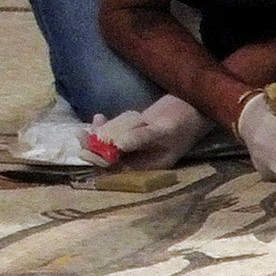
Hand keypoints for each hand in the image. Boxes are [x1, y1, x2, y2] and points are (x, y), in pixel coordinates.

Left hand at [83, 94, 205, 168]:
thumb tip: (116, 145)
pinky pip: (114, 133)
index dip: (101, 162)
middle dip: (94, 149)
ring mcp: (137, 144)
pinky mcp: (134, 131)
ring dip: (96, 136)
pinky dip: (104, 126)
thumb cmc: (184, 122)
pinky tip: (100, 116)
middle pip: (111, 159)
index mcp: (148, 166)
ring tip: (92, 123)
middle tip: (80, 135)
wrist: (194, 106)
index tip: (87, 151)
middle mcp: (141, 158)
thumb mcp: (162, 131)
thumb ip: (141, 139)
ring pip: (109, 145)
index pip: (119, 169)